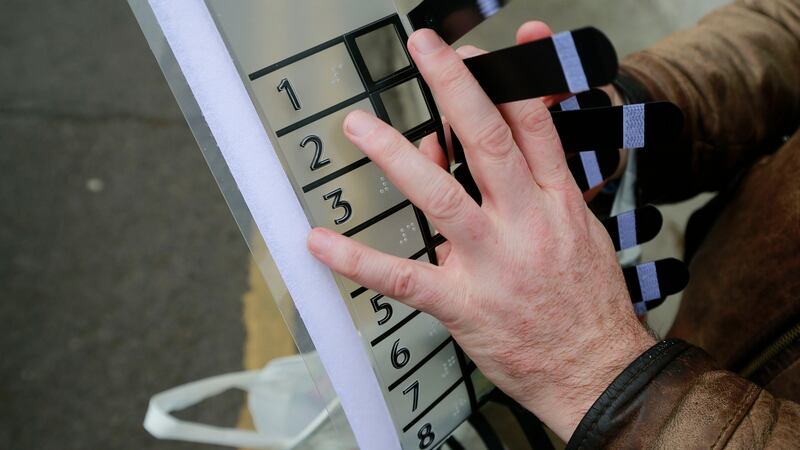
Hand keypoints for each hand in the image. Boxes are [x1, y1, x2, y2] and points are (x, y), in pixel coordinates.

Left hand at [307, 27, 653, 439]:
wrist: (598, 374)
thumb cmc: (585, 303)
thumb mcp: (573, 234)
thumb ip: (522, 192)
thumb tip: (452, 158)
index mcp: (557, 204)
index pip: (535, 129)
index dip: (514, 83)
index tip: (489, 52)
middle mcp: (525, 225)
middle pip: (488, 143)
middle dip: (454, 89)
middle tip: (425, 48)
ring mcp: (492, 264)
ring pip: (440, 198)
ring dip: (397, 157)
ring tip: (361, 126)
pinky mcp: (464, 305)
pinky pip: (404, 278)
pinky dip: (358, 260)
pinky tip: (321, 242)